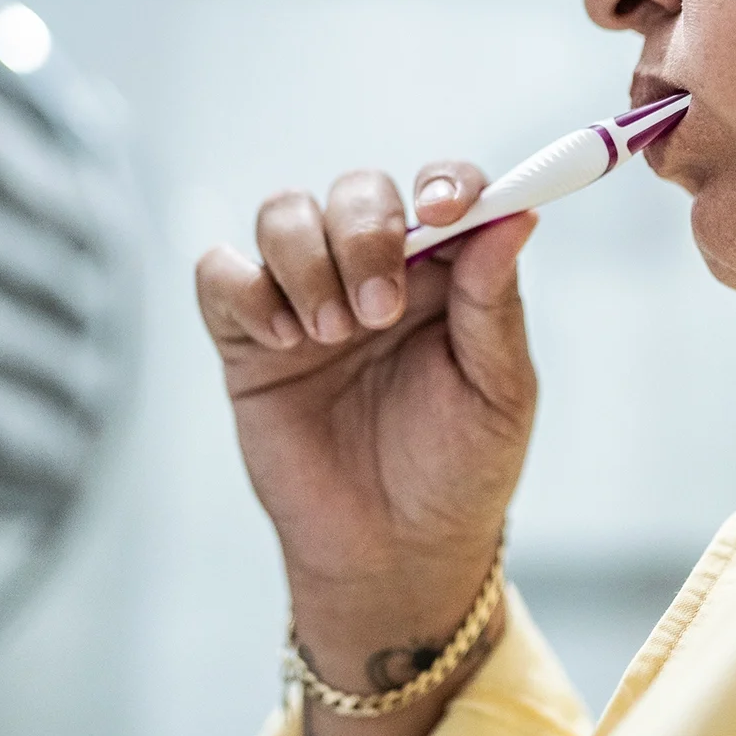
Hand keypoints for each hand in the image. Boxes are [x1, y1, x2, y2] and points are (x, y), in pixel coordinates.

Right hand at [195, 163, 535, 735]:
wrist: (393, 554)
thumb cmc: (458, 471)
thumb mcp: (499, 391)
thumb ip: (494, 302)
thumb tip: (516, 215)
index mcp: (445, 274)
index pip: (441, 188)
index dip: (442, 182)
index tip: (443, 210)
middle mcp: (374, 271)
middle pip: (355, 190)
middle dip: (363, 234)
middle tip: (377, 312)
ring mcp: (306, 298)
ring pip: (282, 213)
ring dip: (306, 259)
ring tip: (332, 333)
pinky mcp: (248, 339)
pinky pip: (219, 272)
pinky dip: (243, 287)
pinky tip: (282, 341)